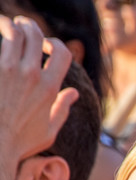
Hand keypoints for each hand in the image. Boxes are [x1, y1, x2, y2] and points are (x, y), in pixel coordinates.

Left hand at [0, 16, 76, 161]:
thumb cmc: (19, 143)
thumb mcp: (49, 131)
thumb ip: (62, 109)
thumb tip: (74, 93)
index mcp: (50, 88)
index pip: (62, 53)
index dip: (56, 44)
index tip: (48, 44)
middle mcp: (31, 75)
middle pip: (35, 36)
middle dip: (30, 27)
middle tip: (23, 26)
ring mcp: (9, 71)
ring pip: (14, 34)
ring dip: (12, 27)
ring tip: (8, 27)